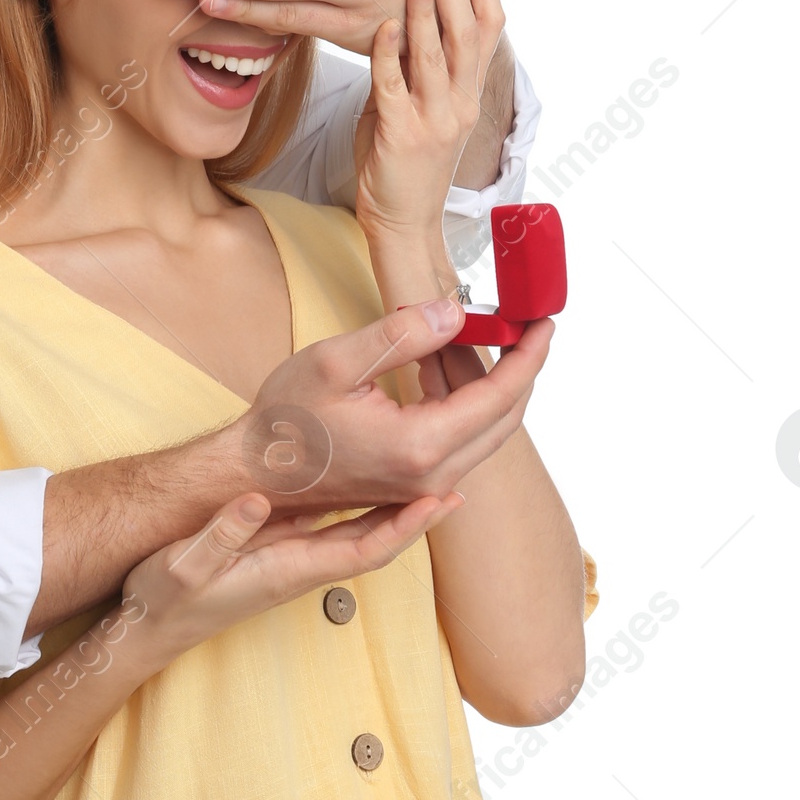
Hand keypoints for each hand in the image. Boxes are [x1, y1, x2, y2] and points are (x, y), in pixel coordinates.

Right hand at [120, 488, 460, 663]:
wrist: (150, 625)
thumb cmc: (167, 600)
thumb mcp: (184, 566)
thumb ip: (218, 537)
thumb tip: (253, 503)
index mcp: (288, 571)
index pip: (363, 550)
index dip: (404, 529)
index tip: (439, 503)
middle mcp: (301, 566)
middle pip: (376, 540)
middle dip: (419, 516)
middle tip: (459, 482)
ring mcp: (292, 558)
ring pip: (359, 530)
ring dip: (397, 507)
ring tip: (429, 472)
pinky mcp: (280, 550)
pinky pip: (333, 524)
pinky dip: (362, 504)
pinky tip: (372, 479)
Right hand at [221, 300, 550, 514]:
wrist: (255, 471)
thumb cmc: (284, 421)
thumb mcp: (336, 361)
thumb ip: (401, 334)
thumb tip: (455, 312)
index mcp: (419, 445)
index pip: (499, 397)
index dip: (529, 357)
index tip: (544, 325)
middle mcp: (430, 475)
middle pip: (505, 420)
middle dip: (522, 371)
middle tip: (528, 329)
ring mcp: (423, 487)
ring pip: (485, 434)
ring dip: (494, 388)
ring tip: (488, 340)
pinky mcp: (413, 485)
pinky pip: (461, 442)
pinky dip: (468, 404)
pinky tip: (450, 368)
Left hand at [353, 0, 502, 244]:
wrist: (402, 222)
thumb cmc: (402, 162)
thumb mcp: (417, 107)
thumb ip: (414, 68)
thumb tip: (398, 20)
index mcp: (468, 93)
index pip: (488, 29)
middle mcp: (459, 103)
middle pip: (469, 34)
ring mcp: (433, 119)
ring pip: (435, 56)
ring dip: (428, 12)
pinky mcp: (401, 134)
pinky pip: (395, 86)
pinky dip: (389, 53)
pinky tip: (384, 25)